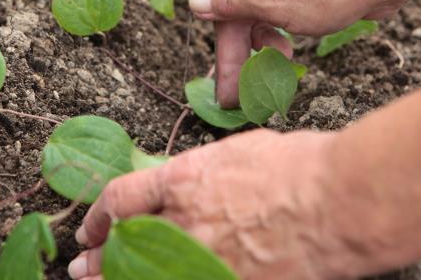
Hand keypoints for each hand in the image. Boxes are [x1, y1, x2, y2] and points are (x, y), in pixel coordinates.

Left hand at [67, 130, 353, 279]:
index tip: (92, 227)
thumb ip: (207, 173)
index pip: (122, 198)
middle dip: (98, 260)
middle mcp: (184, 223)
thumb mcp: (241, 152)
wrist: (338, 200)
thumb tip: (196, 186)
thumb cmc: (300, 165)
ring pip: (145, 278)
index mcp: (183, 180)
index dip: (99, 216)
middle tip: (82, 268)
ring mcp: (204, 260)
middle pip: (123, 247)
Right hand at [183, 0, 401, 106]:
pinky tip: (286, 53)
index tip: (210, 14)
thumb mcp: (273, 2)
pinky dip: (274, 29)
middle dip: (227, 43)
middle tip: (229, 90)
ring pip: (250, 7)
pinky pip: (273, 7)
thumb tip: (199, 2)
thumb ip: (231, 2)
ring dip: (253, 42)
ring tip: (270, 69)